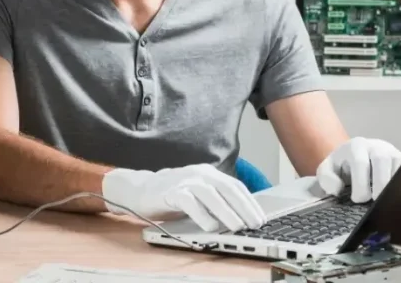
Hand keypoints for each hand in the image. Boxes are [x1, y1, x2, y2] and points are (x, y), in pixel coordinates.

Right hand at [101, 163, 265, 231]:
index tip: (261, 217)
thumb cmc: (172, 195)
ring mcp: (184, 181)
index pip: (235, 186)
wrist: (140, 190)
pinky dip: (201, 214)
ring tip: (237, 227)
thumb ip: (215, 200)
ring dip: (226, 211)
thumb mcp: (197, 195)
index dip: (249, 202)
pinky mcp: (170, 191)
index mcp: (208, 173)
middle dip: (243, 207)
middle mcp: (198, 173)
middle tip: (255, 224)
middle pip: (226, 188)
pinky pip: (189, 202)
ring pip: (210, 194)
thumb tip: (241, 217)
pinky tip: (210, 227)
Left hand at [316, 137, 400, 202]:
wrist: (355, 158)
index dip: (360, 184)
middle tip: (374, 201)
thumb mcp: (327, 170)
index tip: (357, 199)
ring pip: (399, 166)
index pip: (360, 163)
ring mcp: (393, 153)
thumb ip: (326, 178)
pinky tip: (397, 198)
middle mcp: (376, 146)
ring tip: (386, 201)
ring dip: (394, 186)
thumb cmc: (341, 167)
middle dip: (378, 185)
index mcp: (356, 146)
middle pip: (382, 161)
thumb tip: (338, 188)